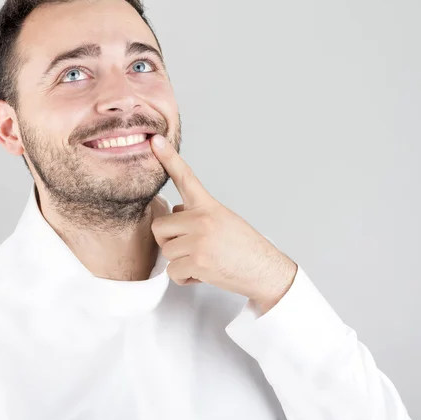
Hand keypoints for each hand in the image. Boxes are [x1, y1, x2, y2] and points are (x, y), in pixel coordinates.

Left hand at [149, 134, 297, 313]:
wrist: (266, 271)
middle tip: (190, 248)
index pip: (185, 177)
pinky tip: (203, 273)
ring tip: (204, 262)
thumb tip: (175, 210)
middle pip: (160, 227)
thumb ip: (196, 213)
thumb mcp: (223, 220)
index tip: (154, 141)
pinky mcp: (198, 261)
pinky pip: (173, 271)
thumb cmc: (244, 247)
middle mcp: (202, 219)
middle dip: (169, 241)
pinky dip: (185, 278)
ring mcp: (199, 240)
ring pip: (166, 252)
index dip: (168, 158)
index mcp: (209, 206)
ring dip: (180, 262)